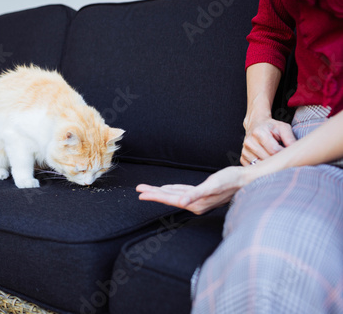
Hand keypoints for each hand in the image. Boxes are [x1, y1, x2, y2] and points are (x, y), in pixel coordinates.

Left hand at [137, 166, 253, 214]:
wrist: (246, 181)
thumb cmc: (231, 181)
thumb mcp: (212, 185)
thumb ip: (196, 194)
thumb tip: (181, 202)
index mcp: (195, 203)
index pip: (169, 199)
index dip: (154, 195)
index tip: (140, 193)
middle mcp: (195, 204)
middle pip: (169, 197)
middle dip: (153, 193)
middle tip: (138, 189)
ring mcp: (198, 200)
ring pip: (174, 195)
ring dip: (161, 192)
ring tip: (147, 189)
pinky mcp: (202, 194)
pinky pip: (183, 192)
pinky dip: (173, 190)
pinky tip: (167, 189)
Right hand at [241, 117, 295, 165]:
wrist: (255, 124)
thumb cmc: (271, 127)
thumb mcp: (283, 127)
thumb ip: (290, 138)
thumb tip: (295, 151)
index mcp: (258, 133)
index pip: (274, 150)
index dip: (283, 154)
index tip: (289, 153)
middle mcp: (249, 142)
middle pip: (267, 159)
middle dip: (277, 160)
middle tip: (283, 157)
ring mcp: (244, 150)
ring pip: (260, 165)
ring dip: (269, 164)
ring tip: (274, 158)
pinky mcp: (242, 157)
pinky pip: (253, 167)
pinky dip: (261, 167)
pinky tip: (266, 161)